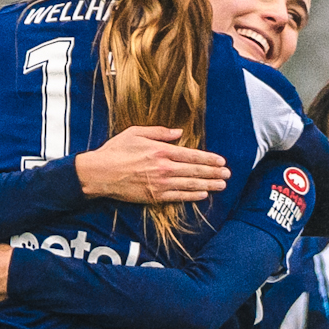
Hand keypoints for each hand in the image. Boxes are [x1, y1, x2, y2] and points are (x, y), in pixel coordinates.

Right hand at [74, 126, 227, 205]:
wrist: (99, 173)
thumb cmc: (115, 150)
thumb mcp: (136, 133)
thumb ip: (159, 132)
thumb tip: (178, 133)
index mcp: (161, 150)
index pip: (192, 155)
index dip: (209, 159)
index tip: (222, 161)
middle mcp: (164, 167)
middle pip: (195, 171)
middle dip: (214, 173)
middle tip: (228, 175)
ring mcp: (160, 183)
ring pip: (190, 185)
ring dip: (209, 185)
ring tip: (222, 185)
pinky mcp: (154, 196)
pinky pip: (178, 197)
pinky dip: (192, 195)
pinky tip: (203, 194)